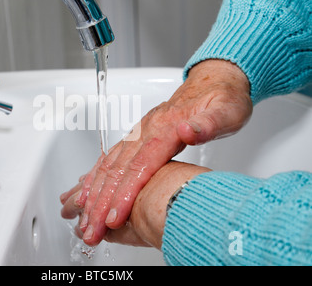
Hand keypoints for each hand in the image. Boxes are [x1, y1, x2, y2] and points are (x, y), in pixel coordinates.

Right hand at [60, 59, 251, 245]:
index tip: (114, 217)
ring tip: (86, 220)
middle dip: (101, 203)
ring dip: (93, 195)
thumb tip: (188, 131)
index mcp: (165, 128)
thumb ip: (207, 123)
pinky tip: (87, 192)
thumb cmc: (221, 99)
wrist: (214, 81)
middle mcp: (145, 131)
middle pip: (117, 171)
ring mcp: (137, 134)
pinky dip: (95, 178)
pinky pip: (109, 159)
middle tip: (91, 230)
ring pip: (108, 166)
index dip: (125, 194)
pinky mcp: (136, 137)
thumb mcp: (226, 110)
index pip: (140, 166)